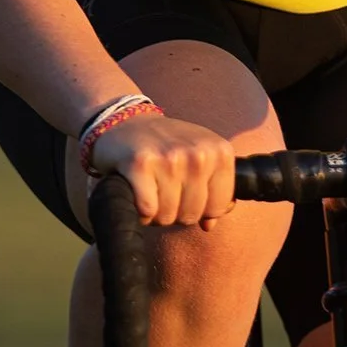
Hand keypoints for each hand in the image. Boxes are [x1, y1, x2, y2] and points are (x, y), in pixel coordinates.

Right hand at [88, 113, 236, 228]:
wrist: (126, 121)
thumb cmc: (167, 147)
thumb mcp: (199, 159)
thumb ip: (213, 191)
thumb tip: (210, 225)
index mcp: (220, 152)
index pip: (218, 207)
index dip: (200, 210)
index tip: (187, 195)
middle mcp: (198, 153)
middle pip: (191, 215)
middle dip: (175, 212)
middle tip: (164, 192)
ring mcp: (169, 157)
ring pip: (167, 215)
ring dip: (156, 213)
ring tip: (151, 191)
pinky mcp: (140, 164)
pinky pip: (147, 210)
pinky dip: (140, 210)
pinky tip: (138, 192)